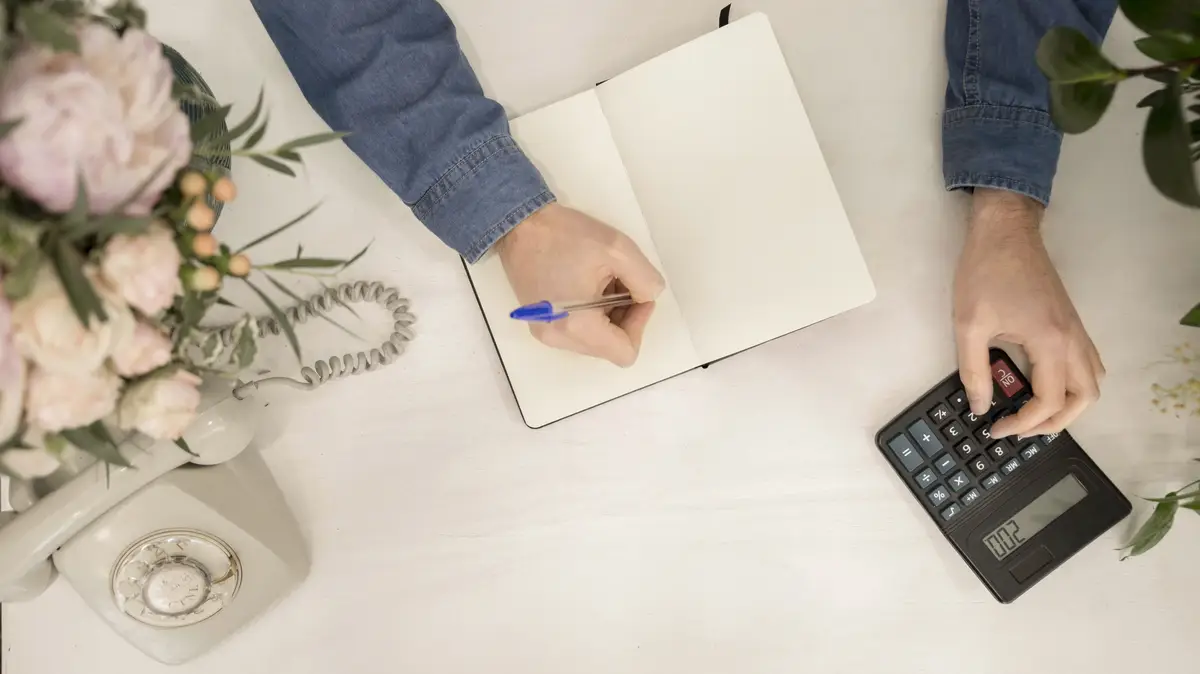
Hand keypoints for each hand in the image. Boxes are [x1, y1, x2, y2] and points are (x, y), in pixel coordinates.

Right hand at [496, 203, 665, 366]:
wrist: (517, 224)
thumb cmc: (564, 235)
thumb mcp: (618, 249)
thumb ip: (646, 280)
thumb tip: (649, 297)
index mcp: (578, 327)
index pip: (625, 353)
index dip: (639, 324)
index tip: (635, 293)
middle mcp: (559, 339)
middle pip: (609, 347)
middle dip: (624, 317)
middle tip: (621, 281)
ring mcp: (546, 333)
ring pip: (594, 340)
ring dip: (607, 315)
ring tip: (602, 280)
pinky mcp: (539, 323)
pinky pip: (576, 331)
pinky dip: (589, 314)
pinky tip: (586, 284)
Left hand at [953, 188, 1103, 438]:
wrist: (1005, 231)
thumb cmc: (985, 273)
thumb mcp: (968, 325)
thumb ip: (974, 371)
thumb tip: (978, 406)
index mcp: (1051, 342)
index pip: (1049, 401)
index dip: (1023, 422)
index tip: (994, 426)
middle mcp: (1073, 339)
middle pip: (1084, 398)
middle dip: (1054, 422)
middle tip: (1019, 427)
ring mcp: (1077, 329)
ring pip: (1092, 382)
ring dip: (1069, 405)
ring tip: (1033, 413)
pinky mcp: (1072, 322)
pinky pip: (1087, 363)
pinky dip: (1073, 384)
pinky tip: (1042, 385)